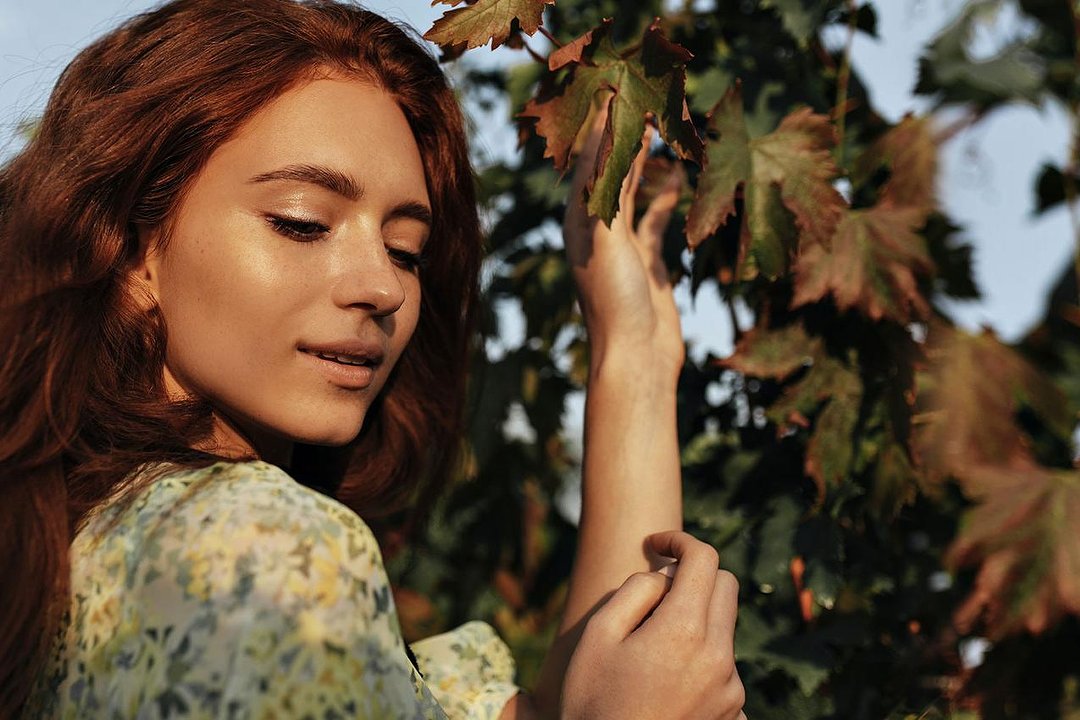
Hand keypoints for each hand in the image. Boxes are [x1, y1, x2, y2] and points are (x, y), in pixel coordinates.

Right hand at [561, 531, 744, 719]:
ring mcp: (731, 690)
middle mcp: (720, 657)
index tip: (657, 543)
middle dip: (694, 577)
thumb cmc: (594, 702)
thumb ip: (635, 590)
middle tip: (656, 593)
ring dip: (696, 622)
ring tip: (651, 652)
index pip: (704, 559)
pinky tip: (666, 682)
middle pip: (726, 588)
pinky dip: (700, 660)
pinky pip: (723, 668)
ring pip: (724, 629)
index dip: (679, 540)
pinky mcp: (734, 715)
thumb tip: (665, 577)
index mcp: (685, 631)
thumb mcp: (598, 636)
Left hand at [563, 107, 684, 377]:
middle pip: (609, 173)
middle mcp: (596, 231)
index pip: (589, 163)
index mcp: (579, 222)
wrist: (636, 355)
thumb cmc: (615, 299)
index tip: (615, 91)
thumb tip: (605, 135)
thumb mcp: (606, 237)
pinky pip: (655, 222)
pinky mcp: (648, 263)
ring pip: (634, 193)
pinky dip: (665, 200)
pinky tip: (678, 182)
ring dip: (645, 164)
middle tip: (643, 100)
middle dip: (624, 138)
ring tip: (659, 130)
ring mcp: (623, 247)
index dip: (602, 127)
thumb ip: (607, 187)